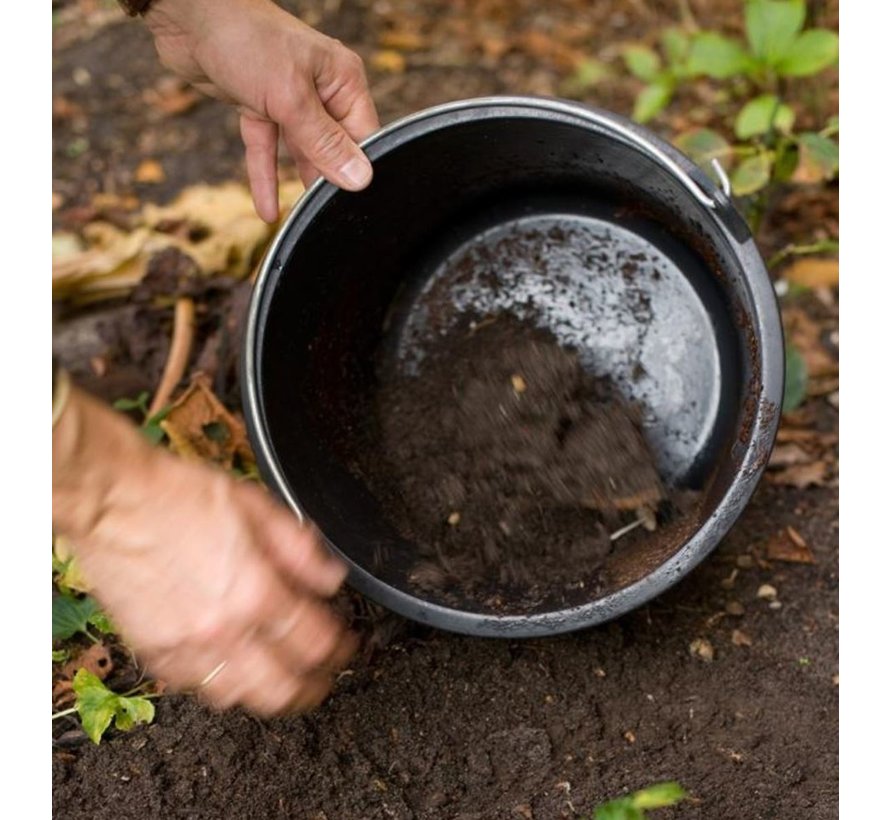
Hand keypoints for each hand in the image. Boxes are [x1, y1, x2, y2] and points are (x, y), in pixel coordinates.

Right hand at [53, 388, 355, 716]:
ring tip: (287, 685)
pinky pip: (197, 688)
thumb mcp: (258, 507)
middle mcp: (222, 630)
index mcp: (254, 592)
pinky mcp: (154, 653)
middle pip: (282, 688)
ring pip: (240, 697)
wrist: (114, 501)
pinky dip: (224, 686)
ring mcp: (185, 648)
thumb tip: (331, 579)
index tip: (348, 645)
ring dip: (271, 695)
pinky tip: (235, 672)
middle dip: (314, 689)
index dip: (341, 648)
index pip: (314, 642)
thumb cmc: (180, 496)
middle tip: (326, 679)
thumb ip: (300, 548)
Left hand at [143, 0, 379, 221]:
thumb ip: (323, 142)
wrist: (186, 13)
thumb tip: (359, 179)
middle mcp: (321, 89)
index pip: (363, 136)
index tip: (354, 206)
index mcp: (342, 80)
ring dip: (298, 184)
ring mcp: (289, 98)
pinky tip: (267, 210)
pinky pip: (268, 149)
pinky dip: (265, 176)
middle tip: (327, 220)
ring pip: (301, 151)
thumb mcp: (290, 98)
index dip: (359, 170)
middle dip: (329, 181)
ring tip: (304, 221)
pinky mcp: (259, 105)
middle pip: (334, 147)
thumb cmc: (245, 39)